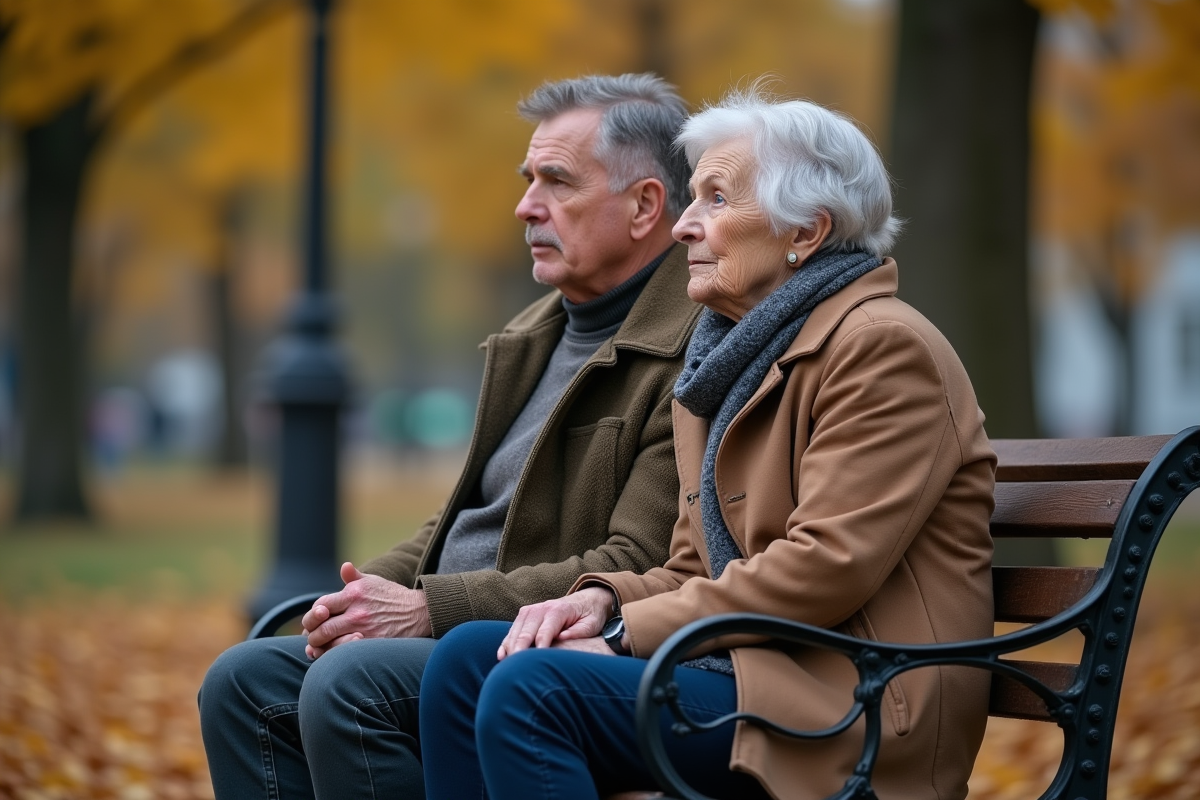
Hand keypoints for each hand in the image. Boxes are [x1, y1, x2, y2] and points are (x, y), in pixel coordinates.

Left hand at [302, 562, 432, 658]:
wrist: (418, 611)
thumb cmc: (392, 596)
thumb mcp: (374, 581)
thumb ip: (354, 576)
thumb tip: (344, 566)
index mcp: (354, 593)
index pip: (321, 605)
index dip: (313, 615)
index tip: (316, 620)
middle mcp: (357, 611)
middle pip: (322, 627)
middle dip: (312, 634)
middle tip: (313, 638)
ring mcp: (364, 629)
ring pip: (329, 642)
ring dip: (320, 647)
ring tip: (319, 648)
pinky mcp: (371, 644)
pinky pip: (344, 652)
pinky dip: (334, 654)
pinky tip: (334, 654)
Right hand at [498, 586, 613, 659]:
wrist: (587, 599)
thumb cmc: (591, 615)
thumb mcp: (591, 624)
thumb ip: (578, 632)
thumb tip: (562, 639)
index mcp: (559, 610)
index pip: (545, 631)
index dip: (539, 647)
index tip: (533, 662)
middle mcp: (542, 608)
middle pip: (526, 631)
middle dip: (519, 650)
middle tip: (515, 668)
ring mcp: (532, 610)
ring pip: (516, 630)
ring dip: (510, 647)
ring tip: (506, 665)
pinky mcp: (526, 614)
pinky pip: (513, 628)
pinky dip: (507, 642)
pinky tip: (502, 655)